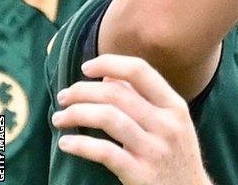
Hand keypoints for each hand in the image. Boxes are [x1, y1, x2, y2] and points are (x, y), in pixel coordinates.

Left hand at [52, 54, 211, 184]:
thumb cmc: (177, 154)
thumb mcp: (173, 122)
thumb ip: (145, 98)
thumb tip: (109, 77)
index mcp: (175, 106)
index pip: (141, 71)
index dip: (110, 64)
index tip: (86, 67)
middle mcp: (166, 124)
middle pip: (117, 94)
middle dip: (83, 91)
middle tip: (64, 97)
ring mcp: (153, 149)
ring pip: (108, 119)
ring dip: (76, 114)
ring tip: (60, 118)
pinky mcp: (139, 173)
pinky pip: (104, 152)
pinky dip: (80, 145)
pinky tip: (66, 143)